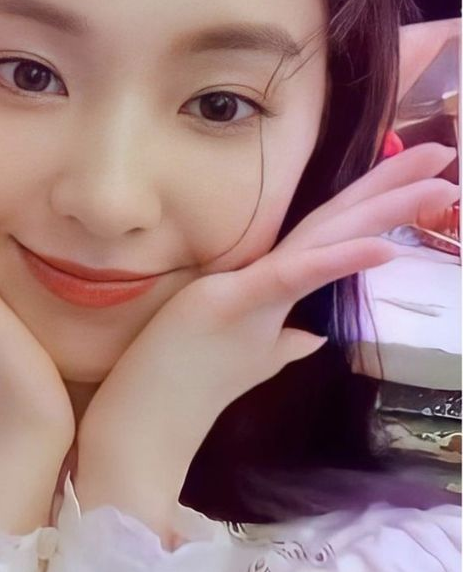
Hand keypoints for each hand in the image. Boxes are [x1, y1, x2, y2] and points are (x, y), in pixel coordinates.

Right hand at [77, 143, 458, 519]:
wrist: (138, 420)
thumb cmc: (179, 385)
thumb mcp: (247, 361)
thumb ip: (281, 342)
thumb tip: (313, 334)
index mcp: (270, 282)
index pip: (334, 234)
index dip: (376, 203)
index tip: (424, 181)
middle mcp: (264, 271)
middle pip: (338, 220)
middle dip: (393, 186)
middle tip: (444, 151)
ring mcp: (249, 284)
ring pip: (326, 235)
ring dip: (383, 208)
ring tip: (435, 181)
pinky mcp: (234, 304)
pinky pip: (296, 278)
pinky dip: (340, 258)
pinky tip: (384, 247)